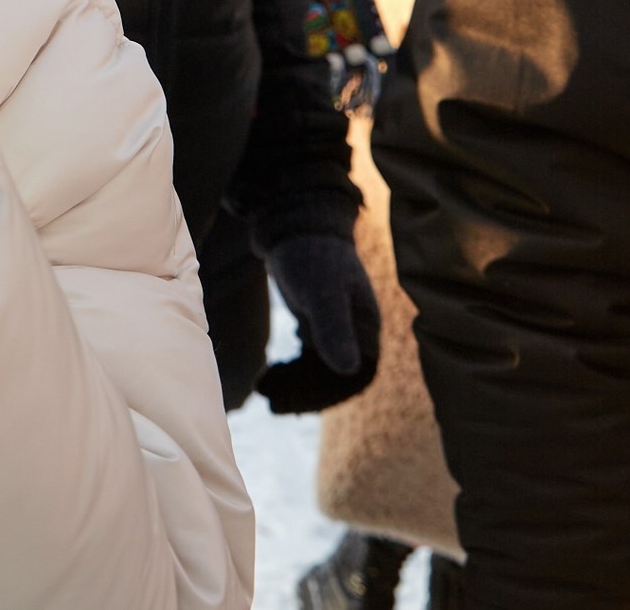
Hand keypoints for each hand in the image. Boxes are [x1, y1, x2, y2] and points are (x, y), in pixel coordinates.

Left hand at [255, 233, 381, 413]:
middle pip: (336, 377)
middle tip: (271, 403)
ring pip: (320, 370)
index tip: (295, 405)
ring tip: (264, 391)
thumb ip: (332, 328)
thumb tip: (349, 371)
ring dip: (296, 385)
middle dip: (305, 394)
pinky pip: (309, 358)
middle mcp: (355, 330)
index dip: (328, 395)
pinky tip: (269, 376)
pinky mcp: (316, 320)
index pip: (355, 376)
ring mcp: (336, 326)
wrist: (292, 224)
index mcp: (365, 326)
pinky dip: (291, 370)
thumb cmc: (309, 254)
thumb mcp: (320, 292)